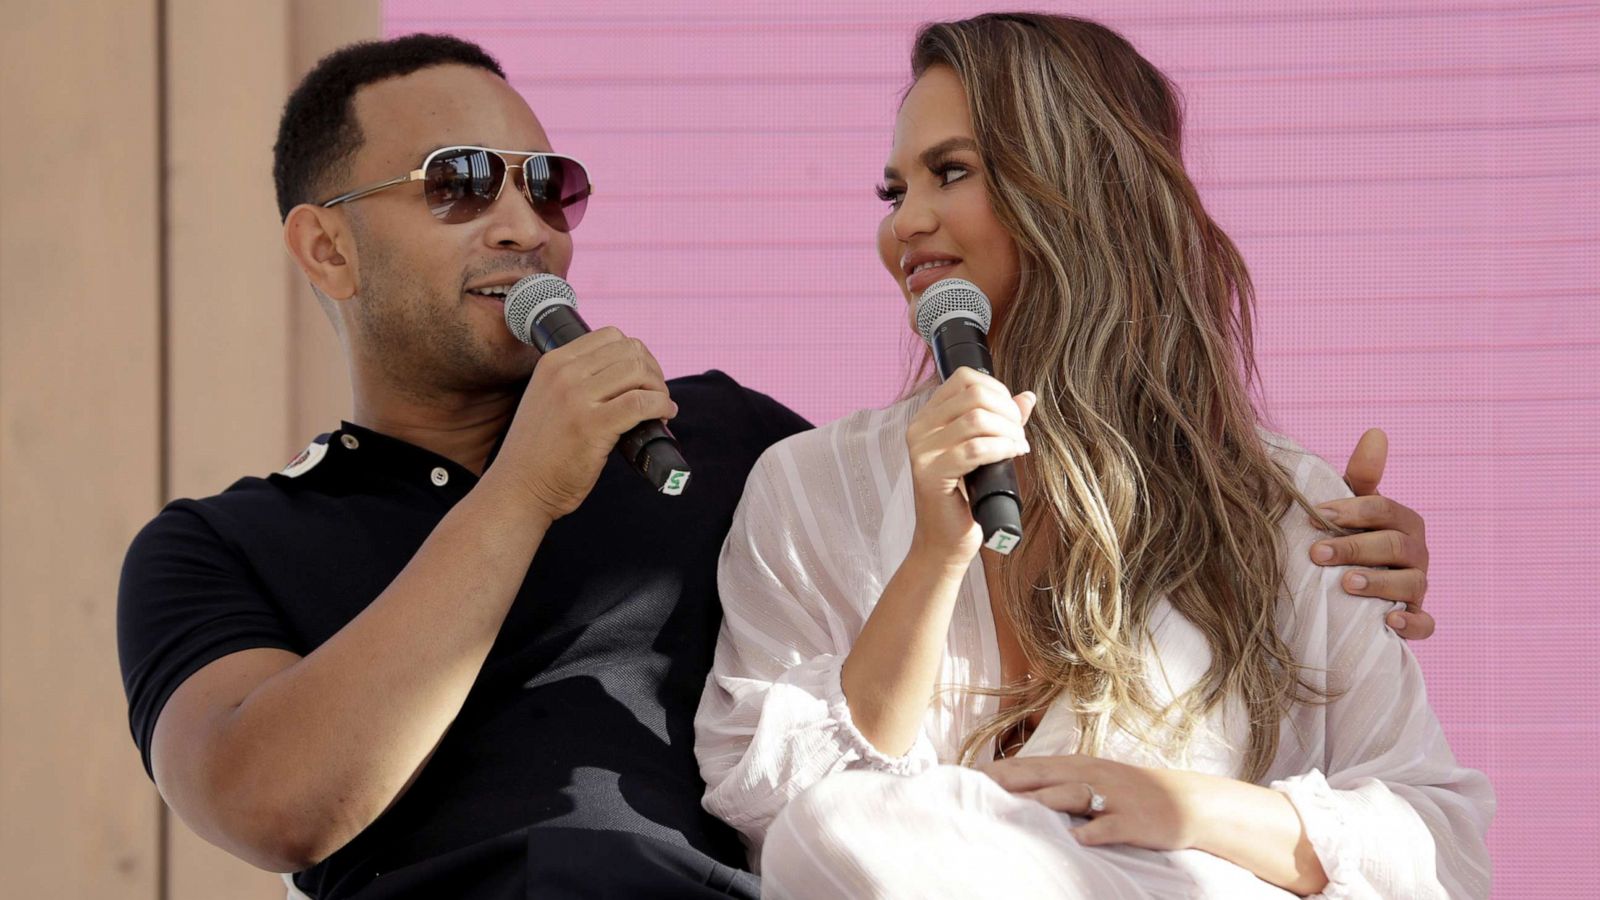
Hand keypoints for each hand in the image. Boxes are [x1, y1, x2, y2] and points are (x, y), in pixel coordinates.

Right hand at [494, 327, 675, 520]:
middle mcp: (563, 374)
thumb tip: (627, 373)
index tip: (643, 376)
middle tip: (656, 394)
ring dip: (659, 389)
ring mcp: (576, 399)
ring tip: (661, 407)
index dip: (636, 353)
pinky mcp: (592, 426)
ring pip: (638, 372)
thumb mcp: (548, 399)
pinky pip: (640, 403)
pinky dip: (661, 407)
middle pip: (629, 351)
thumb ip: (577, 381)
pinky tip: (664, 416)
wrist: (519, 487)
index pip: (610, 335)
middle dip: (652, 371)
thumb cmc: (540, 452)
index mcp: (553, 362)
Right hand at [905, 369, 1034, 565]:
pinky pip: (976, 449)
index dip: (998, 389)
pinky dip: (1002, 448)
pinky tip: (1012, 455)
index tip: (1012, 415)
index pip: (965, 378)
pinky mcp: (930, 473)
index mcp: (928, 417)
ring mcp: (921, 450)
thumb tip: (1027, 396)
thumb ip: (1001, 421)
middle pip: (974, 395)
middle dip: (1008, 412)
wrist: (945, 540)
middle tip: (1019, 436)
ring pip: (977, 419)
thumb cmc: (965, 498)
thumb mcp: (984, 452)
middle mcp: (919, 428)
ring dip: (1009, 431)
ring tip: (1018, 448)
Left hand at [980, 755, 1203, 849]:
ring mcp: (1112, 797)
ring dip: (1041, 802)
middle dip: (1010, 782)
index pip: (1032, 764)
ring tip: (1012, 811)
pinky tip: (1076, 840)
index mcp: (1079, 766)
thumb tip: (1021, 790)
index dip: (1001, 769)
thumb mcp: (1096, 779)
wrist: (1188, 802)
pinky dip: (1093, 832)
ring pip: (1071, 797)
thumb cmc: (1132, 792)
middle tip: (977, 790)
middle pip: (1043, 776)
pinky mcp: (1131, 820)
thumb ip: (1061, 782)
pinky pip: (1109, 826)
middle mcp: (1091, 775)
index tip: (969, 776)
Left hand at [1310, 429, 1434, 639]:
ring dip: (1379, 584)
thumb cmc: (1352, 538)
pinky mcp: (1416, 618)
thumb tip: (1376, 431)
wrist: (1349, 589)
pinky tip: (1389, 622)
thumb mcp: (1352, 507)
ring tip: (1346, 584)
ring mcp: (1418, 587)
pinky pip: (1425, 623)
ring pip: (1412, 584)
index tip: (1316, 514)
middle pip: (1394, 546)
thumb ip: (1361, 476)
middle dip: (1355, 547)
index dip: (1351, 511)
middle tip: (1316, 553)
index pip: (1383, 510)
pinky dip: (1412, 624)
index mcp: (1402, 521)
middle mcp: (1416, 553)